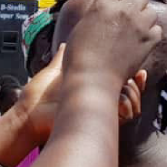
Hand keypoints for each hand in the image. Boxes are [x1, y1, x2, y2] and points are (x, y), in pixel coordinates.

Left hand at [20, 45, 147, 143]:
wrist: (29, 114)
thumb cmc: (38, 95)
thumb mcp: (53, 71)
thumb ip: (62, 58)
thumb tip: (66, 43)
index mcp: (91, 86)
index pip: (120, 80)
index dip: (132, 75)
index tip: (137, 68)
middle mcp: (98, 100)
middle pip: (132, 92)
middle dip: (136, 85)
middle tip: (131, 76)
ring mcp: (99, 112)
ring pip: (133, 105)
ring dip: (133, 94)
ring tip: (123, 87)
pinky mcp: (97, 122)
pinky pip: (124, 117)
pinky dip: (127, 106)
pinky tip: (121, 98)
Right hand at [65, 0, 161, 82]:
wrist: (92, 79)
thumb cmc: (79, 60)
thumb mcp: (79, 30)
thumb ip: (93, 17)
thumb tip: (97, 14)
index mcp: (102, 6)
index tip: (114, 4)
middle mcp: (123, 11)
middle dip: (135, 3)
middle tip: (128, 15)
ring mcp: (138, 25)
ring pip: (151, 11)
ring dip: (145, 18)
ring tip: (135, 29)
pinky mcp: (149, 40)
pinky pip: (157, 30)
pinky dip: (151, 34)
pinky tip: (141, 41)